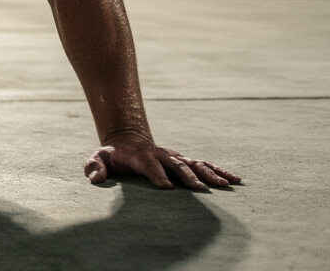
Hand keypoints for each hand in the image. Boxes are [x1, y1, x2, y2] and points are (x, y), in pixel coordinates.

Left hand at [84, 134, 240, 189]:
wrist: (128, 140)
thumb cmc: (113, 155)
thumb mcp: (98, 157)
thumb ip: (94, 165)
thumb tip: (95, 178)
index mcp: (141, 155)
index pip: (150, 165)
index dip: (157, 175)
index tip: (167, 188)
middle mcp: (161, 155)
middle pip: (176, 164)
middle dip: (188, 176)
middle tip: (199, 190)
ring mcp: (174, 157)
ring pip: (195, 164)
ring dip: (210, 173)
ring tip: (226, 184)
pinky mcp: (183, 161)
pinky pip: (204, 165)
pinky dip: (219, 170)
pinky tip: (235, 179)